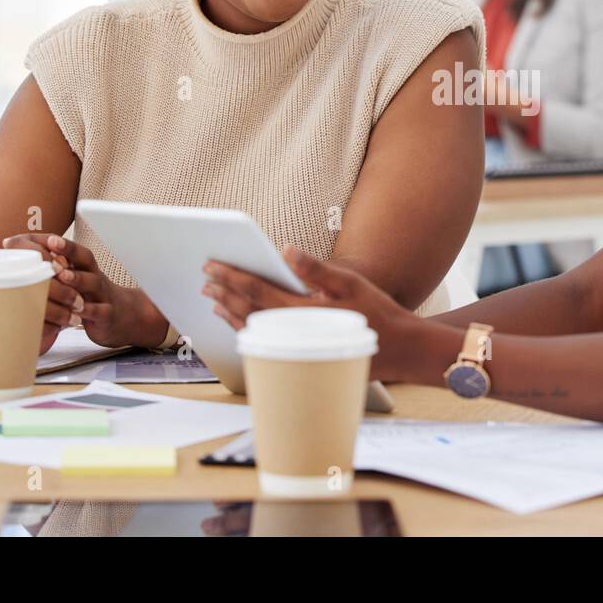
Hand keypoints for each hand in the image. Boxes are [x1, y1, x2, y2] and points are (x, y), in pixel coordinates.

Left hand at [3, 233, 168, 350]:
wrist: (125, 318)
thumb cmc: (91, 298)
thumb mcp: (77, 283)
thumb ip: (55, 270)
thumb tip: (18, 254)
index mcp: (86, 268)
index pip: (75, 251)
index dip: (63, 244)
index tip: (48, 238)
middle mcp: (95, 277)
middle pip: (85, 259)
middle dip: (70, 251)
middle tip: (53, 246)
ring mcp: (102, 295)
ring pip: (93, 282)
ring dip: (77, 278)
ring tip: (62, 276)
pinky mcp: (107, 314)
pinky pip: (98, 310)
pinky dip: (87, 310)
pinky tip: (75, 311)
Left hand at [203, 246, 428, 380]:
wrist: (398, 349)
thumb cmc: (378, 313)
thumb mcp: (351, 282)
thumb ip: (316, 268)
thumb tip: (287, 250)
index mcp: (304, 309)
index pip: (258, 290)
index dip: (232, 276)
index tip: (212, 264)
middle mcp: (295, 330)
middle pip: (248, 309)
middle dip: (224, 291)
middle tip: (204, 278)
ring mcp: (297, 344)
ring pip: (253, 327)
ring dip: (230, 310)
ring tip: (213, 298)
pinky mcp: (302, 352)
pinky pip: (265, 339)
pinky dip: (245, 327)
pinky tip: (239, 321)